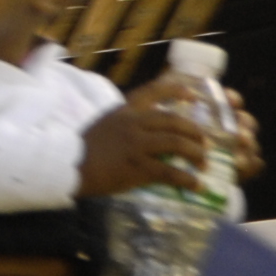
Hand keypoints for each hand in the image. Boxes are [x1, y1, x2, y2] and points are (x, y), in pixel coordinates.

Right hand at [76, 87, 227, 199]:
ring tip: (204, 164)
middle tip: (206, 143)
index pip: (152, 91)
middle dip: (194, 132)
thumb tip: (150, 135)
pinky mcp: (137, 166)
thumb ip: (126, 125)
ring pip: (176, 143)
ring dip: (196, 153)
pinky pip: (169, 172)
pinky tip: (197, 185)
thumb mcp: (106, 125)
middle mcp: (132, 123)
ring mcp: (135, 144)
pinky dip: (187, 179)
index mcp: (124, 111)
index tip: (192, 94)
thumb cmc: (85, 149)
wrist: (70, 166)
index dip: (175, 90)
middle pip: (173, 120)